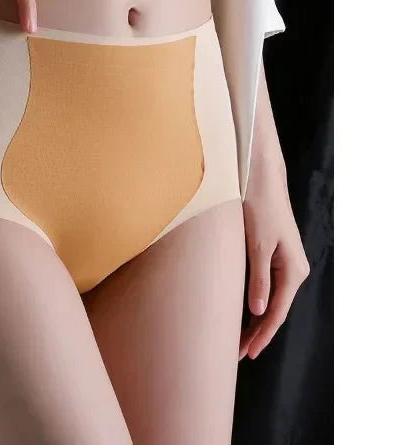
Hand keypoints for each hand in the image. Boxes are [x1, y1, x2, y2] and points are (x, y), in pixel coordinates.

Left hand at [238, 160, 309, 359]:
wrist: (262, 179)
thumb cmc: (260, 208)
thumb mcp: (257, 245)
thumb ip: (259, 279)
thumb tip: (259, 312)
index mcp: (294, 270)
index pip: (277, 312)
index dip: (262, 335)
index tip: (247, 353)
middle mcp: (294, 270)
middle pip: (275, 310)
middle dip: (258, 332)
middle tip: (237, 353)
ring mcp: (286, 263)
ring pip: (271, 300)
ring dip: (256, 320)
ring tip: (239, 339)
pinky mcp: (276, 255)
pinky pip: (268, 287)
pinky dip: (257, 302)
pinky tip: (245, 312)